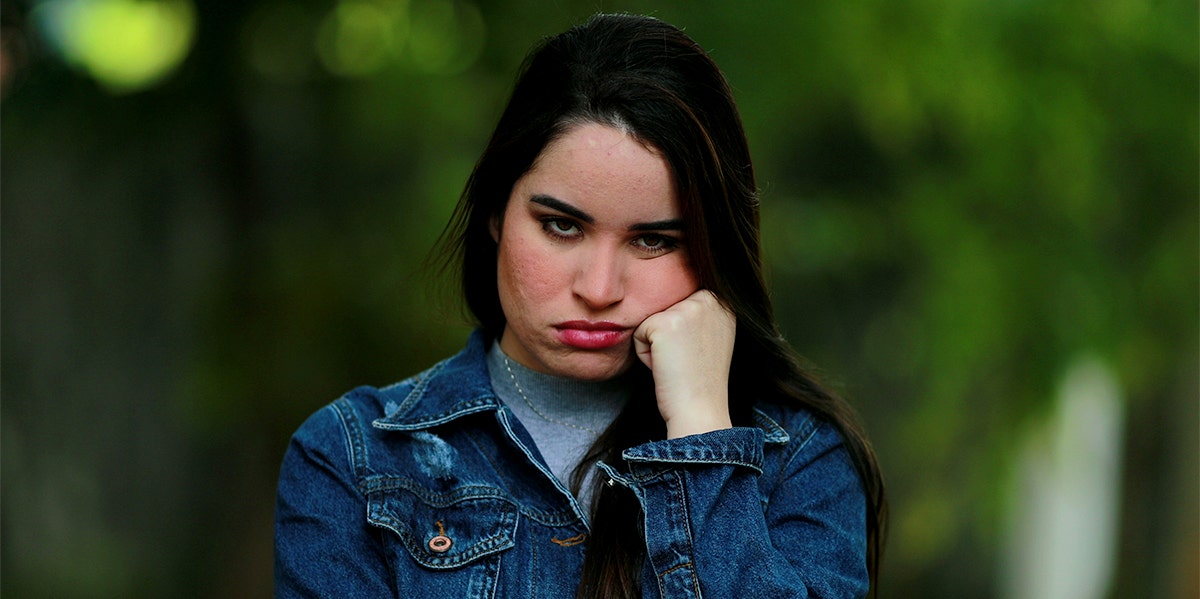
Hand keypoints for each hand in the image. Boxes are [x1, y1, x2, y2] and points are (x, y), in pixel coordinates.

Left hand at [633, 290, 735, 438]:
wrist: (700, 409)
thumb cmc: (700, 381)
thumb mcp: (711, 337)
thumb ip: (699, 314)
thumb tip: (675, 302)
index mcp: (723, 301)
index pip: (680, 305)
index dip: (682, 335)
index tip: (697, 355)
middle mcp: (710, 299)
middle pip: (665, 309)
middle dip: (668, 337)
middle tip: (686, 361)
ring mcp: (688, 308)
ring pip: (651, 321)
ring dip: (656, 345)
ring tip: (677, 364)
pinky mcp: (664, 322)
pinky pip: (638, 333)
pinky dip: (644, 355)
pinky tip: (666, 367)